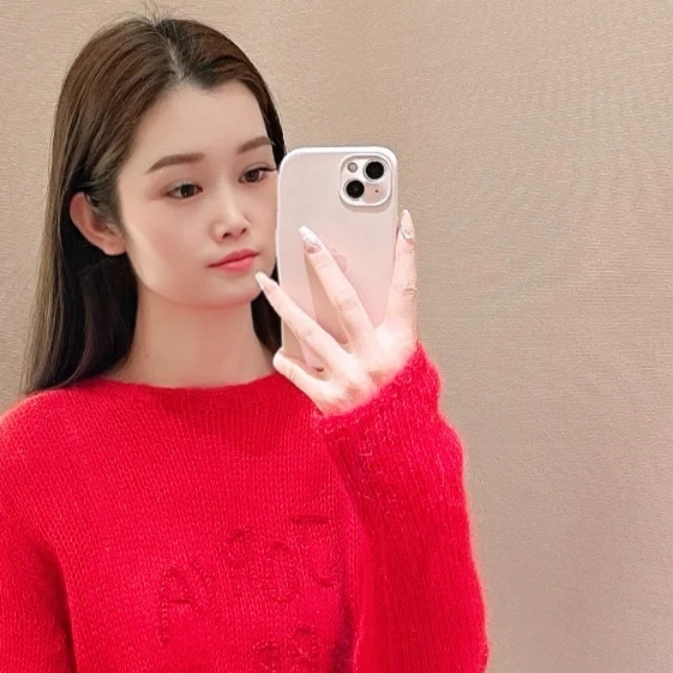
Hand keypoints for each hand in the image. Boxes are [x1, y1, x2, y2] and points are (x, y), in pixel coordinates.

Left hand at [255, 209, 418, 414]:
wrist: (396, 450)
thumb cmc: (400, 402)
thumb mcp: (407, 363)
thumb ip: (388, 332)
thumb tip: (364, 293)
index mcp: (402, 345)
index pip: (405, 289)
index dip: (405, 255)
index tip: (401, 222)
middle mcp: (375, 359)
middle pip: (345, 301)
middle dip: (325, 265)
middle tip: (307, 238)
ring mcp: (350, 379)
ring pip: (309, 331)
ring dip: (284, 303)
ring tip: (265, 282)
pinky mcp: (329, 400)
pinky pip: (300, 373)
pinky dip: (289, 362)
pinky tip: (279, 353)